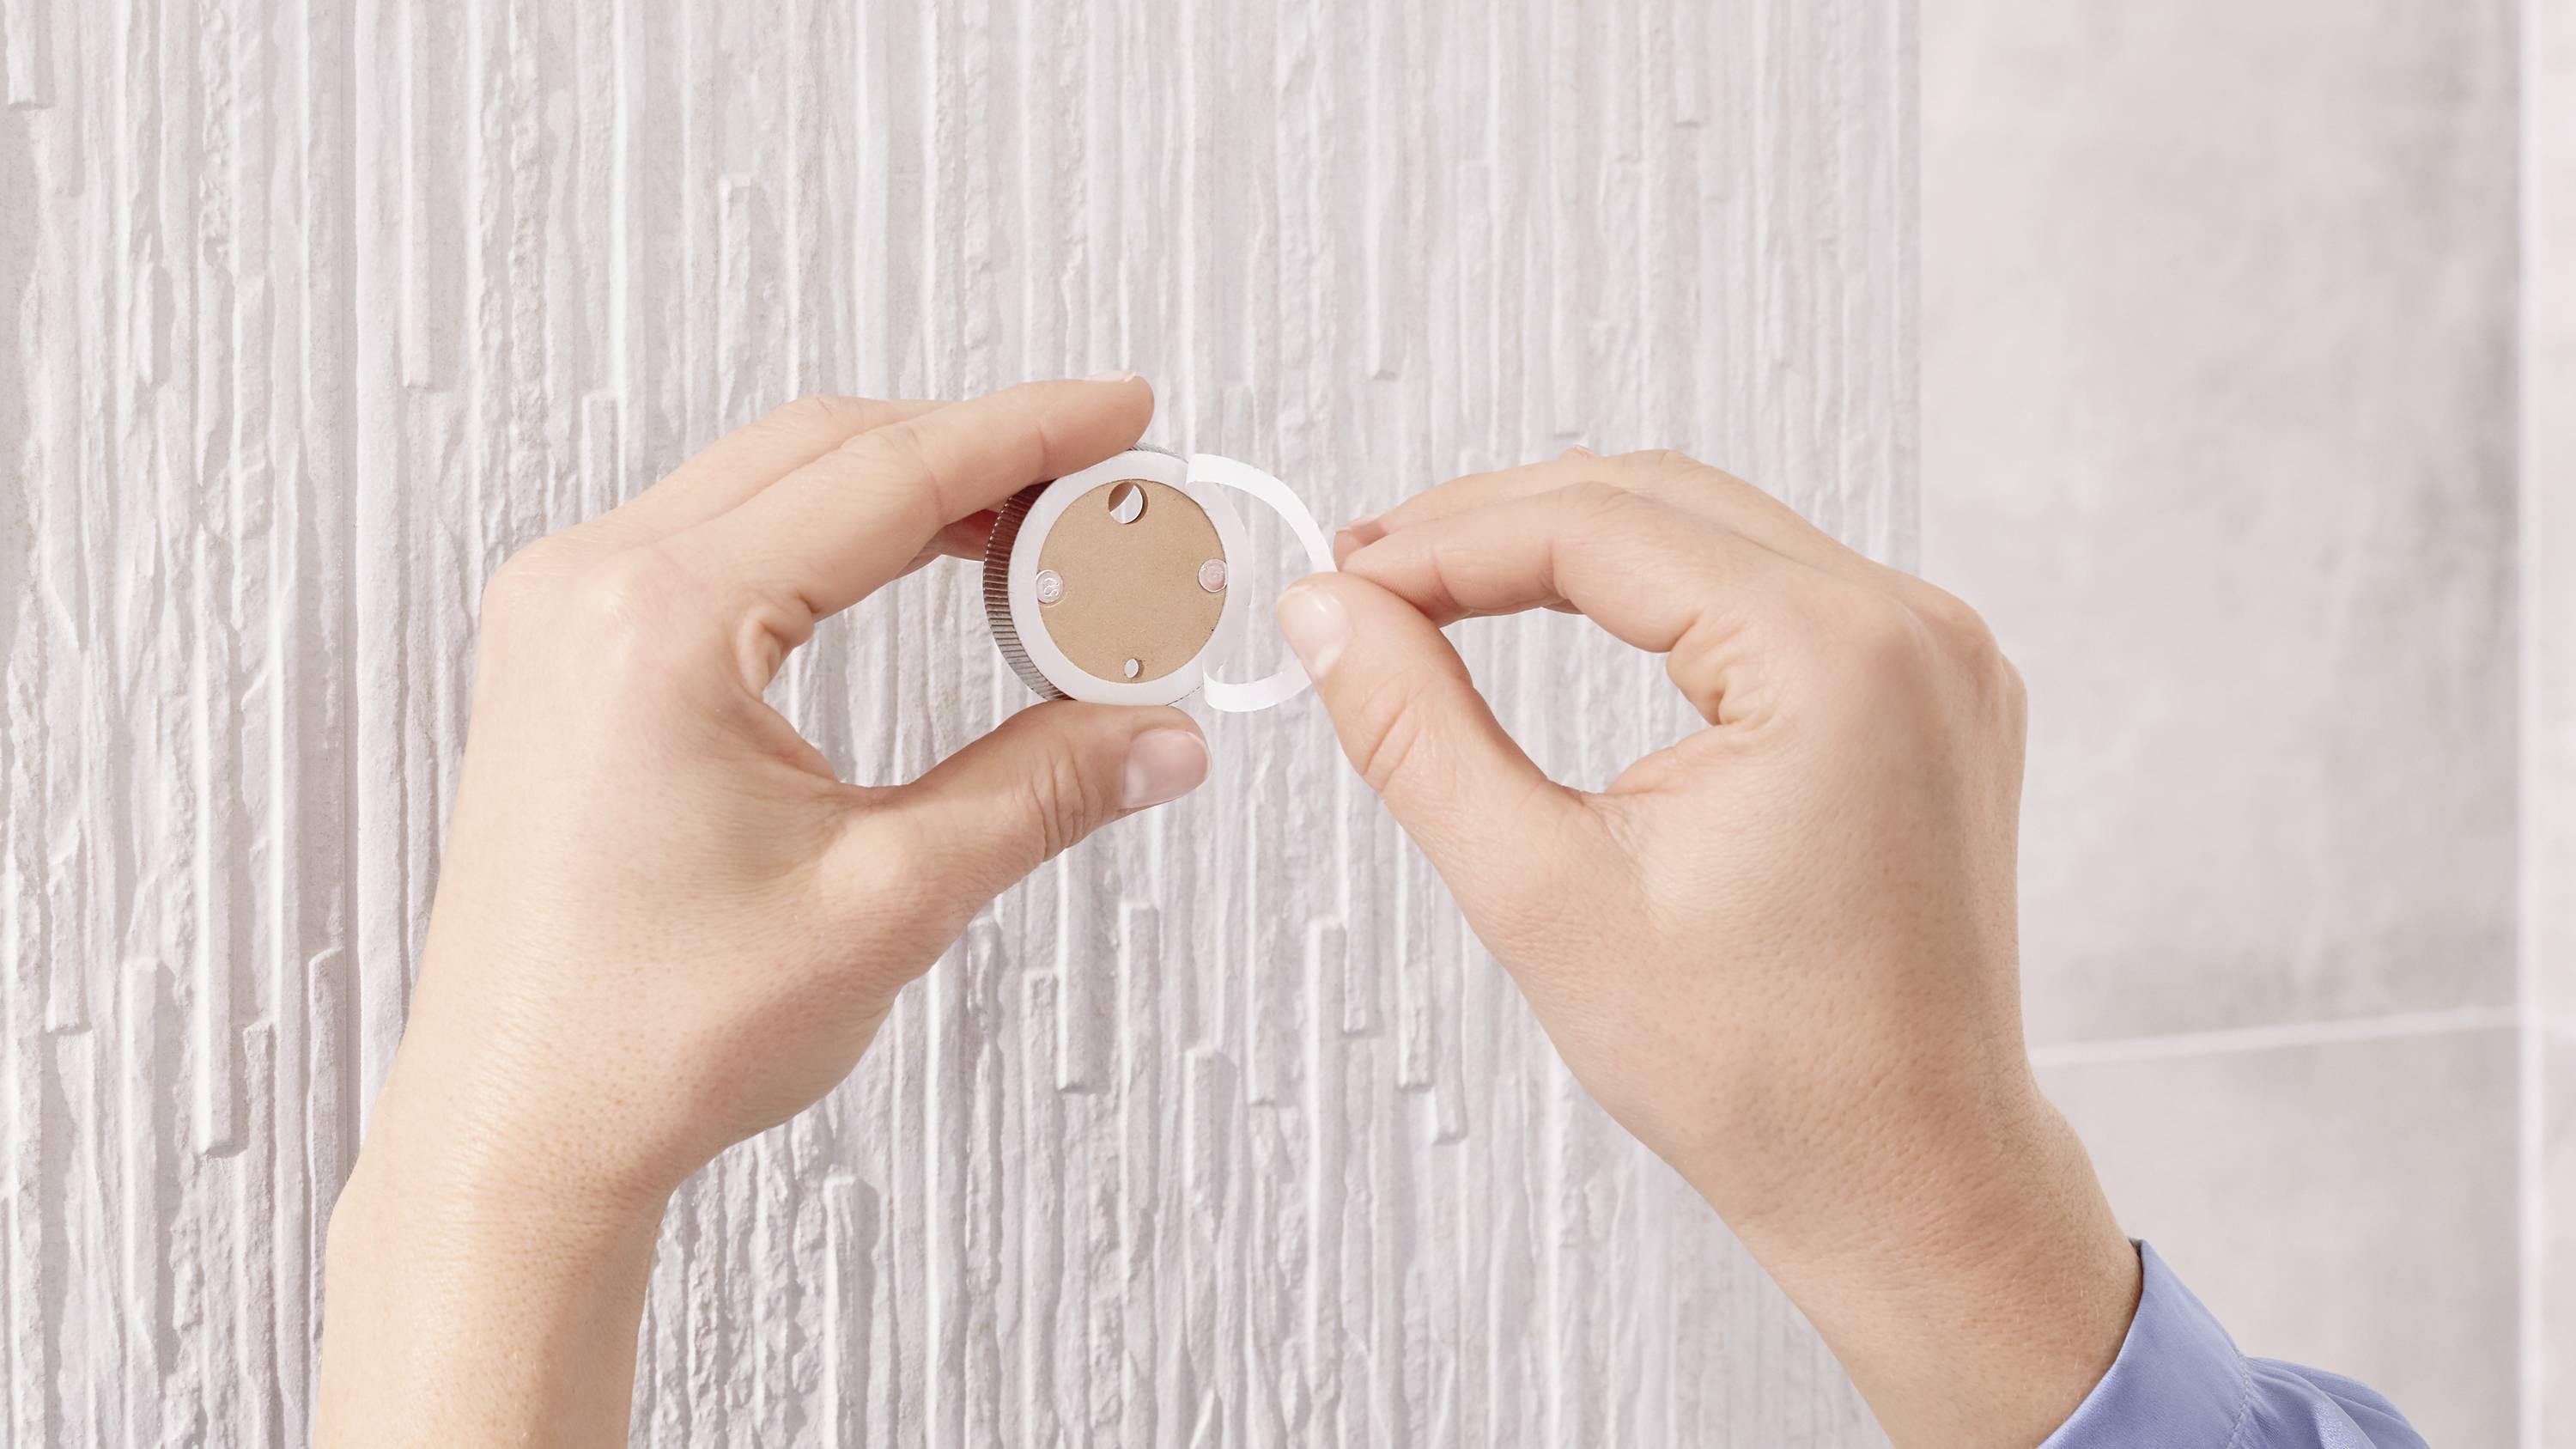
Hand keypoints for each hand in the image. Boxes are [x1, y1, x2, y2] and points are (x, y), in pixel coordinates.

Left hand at [318, 378, 1209, 1446]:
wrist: (522, 1130)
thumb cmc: (653, 1037)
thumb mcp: (888, 901)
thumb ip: (1041, 792)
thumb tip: (1159, 734)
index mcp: (661, 625)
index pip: (886, 475)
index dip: (1028, 433)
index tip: (1124, 414)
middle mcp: (590, 588)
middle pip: (826, 447)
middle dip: (978, 451)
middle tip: (1102, 485)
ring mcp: (560, 613)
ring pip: (769, 479)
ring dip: (903, 485)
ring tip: (1028, 532)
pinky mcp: (562, 652)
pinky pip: (716, 535)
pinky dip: (827, 531)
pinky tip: (908, 564)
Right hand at [1278, 449, 2138, 1448]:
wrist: (1910, 1179)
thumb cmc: (1758, 1076)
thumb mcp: (1544, 898)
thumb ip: (1418, 733)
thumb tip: (1324, 614)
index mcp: (1836, 659)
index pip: (1599, 526)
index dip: (1444, 543)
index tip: (1338, 584)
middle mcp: (1911, 626)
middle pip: (1658, 499)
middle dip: (1496, 525)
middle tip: (1365, 578)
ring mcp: (1938, 653)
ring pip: (1715, 529)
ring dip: (1573, 547)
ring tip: (1438, 593)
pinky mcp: (1932, 690)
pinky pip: (1772, 586)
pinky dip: (1658, 591)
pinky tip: (1570, 613)